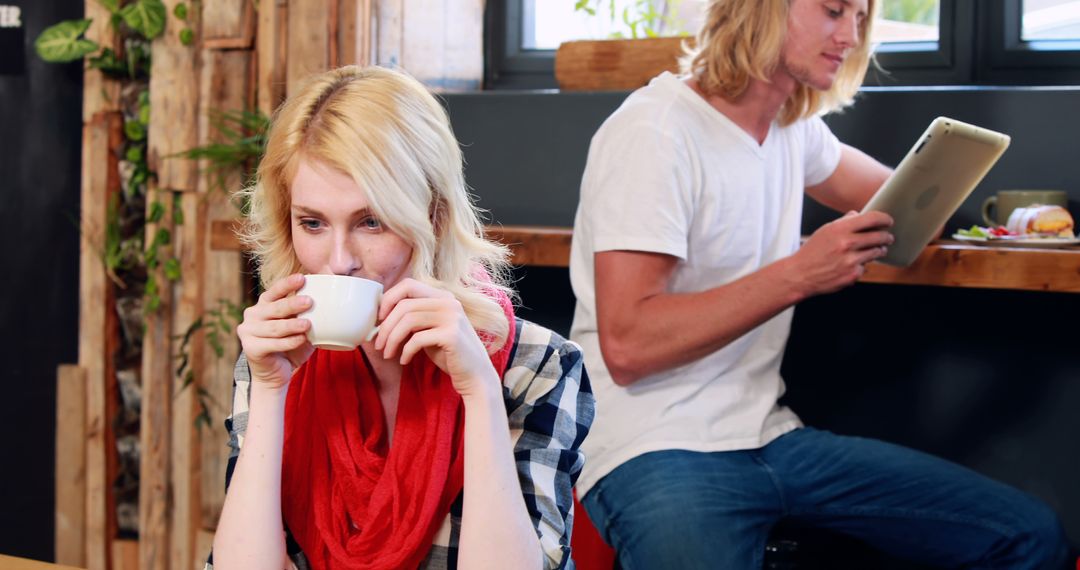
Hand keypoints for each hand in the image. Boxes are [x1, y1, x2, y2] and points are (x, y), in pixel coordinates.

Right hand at [236, 273, 314, 390]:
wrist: (275, 374)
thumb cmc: (290, 346)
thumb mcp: (299, 328)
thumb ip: (307, 315)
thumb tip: (333, 303)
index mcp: (263, 305)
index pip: (274, 291)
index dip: (287, 284)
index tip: (302, 278)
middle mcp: (252, 315)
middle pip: (274, 308)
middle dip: (292, 304)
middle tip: (309, 302)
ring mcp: (248, 332)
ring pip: (274, 327)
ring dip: (291, 325)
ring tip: (308, 324)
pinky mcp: (251, 348)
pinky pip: (273, 344)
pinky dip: (288, 342)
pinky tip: (301, 339)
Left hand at [373, 278, 497, 399]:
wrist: (475, 375)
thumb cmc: (448, 353)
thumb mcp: (430, 329)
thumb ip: (413, 318)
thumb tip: (380, 316)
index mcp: (442, 296)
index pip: (408, 285)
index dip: (388, 299)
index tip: (378, 320)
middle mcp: (449, 302)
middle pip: (404, 304)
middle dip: (385, 326)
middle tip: (378, 344)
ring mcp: (452, 317)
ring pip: (408, 320)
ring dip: (392, 339)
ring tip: (387, 354)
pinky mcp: (451, 334)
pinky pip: (417, 339)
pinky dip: (405, 351)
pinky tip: (404, 360)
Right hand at [788, 210, 893, 296]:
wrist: (800, 274)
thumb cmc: (812, 252)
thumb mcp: (824, 231)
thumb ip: (843, 222)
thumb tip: (858, 215)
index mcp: (839, 229)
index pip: (871, 219)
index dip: (884, 219)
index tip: (889, 221)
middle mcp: (846, 243)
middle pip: (879, 236)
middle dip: (886, 237)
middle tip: (888, 237)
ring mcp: (850, 260)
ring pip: (876, 252)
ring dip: (880, 250)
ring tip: (878, 250)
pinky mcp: (852, 274)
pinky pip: (866, 267)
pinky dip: (863, 265)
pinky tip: (855, 264)